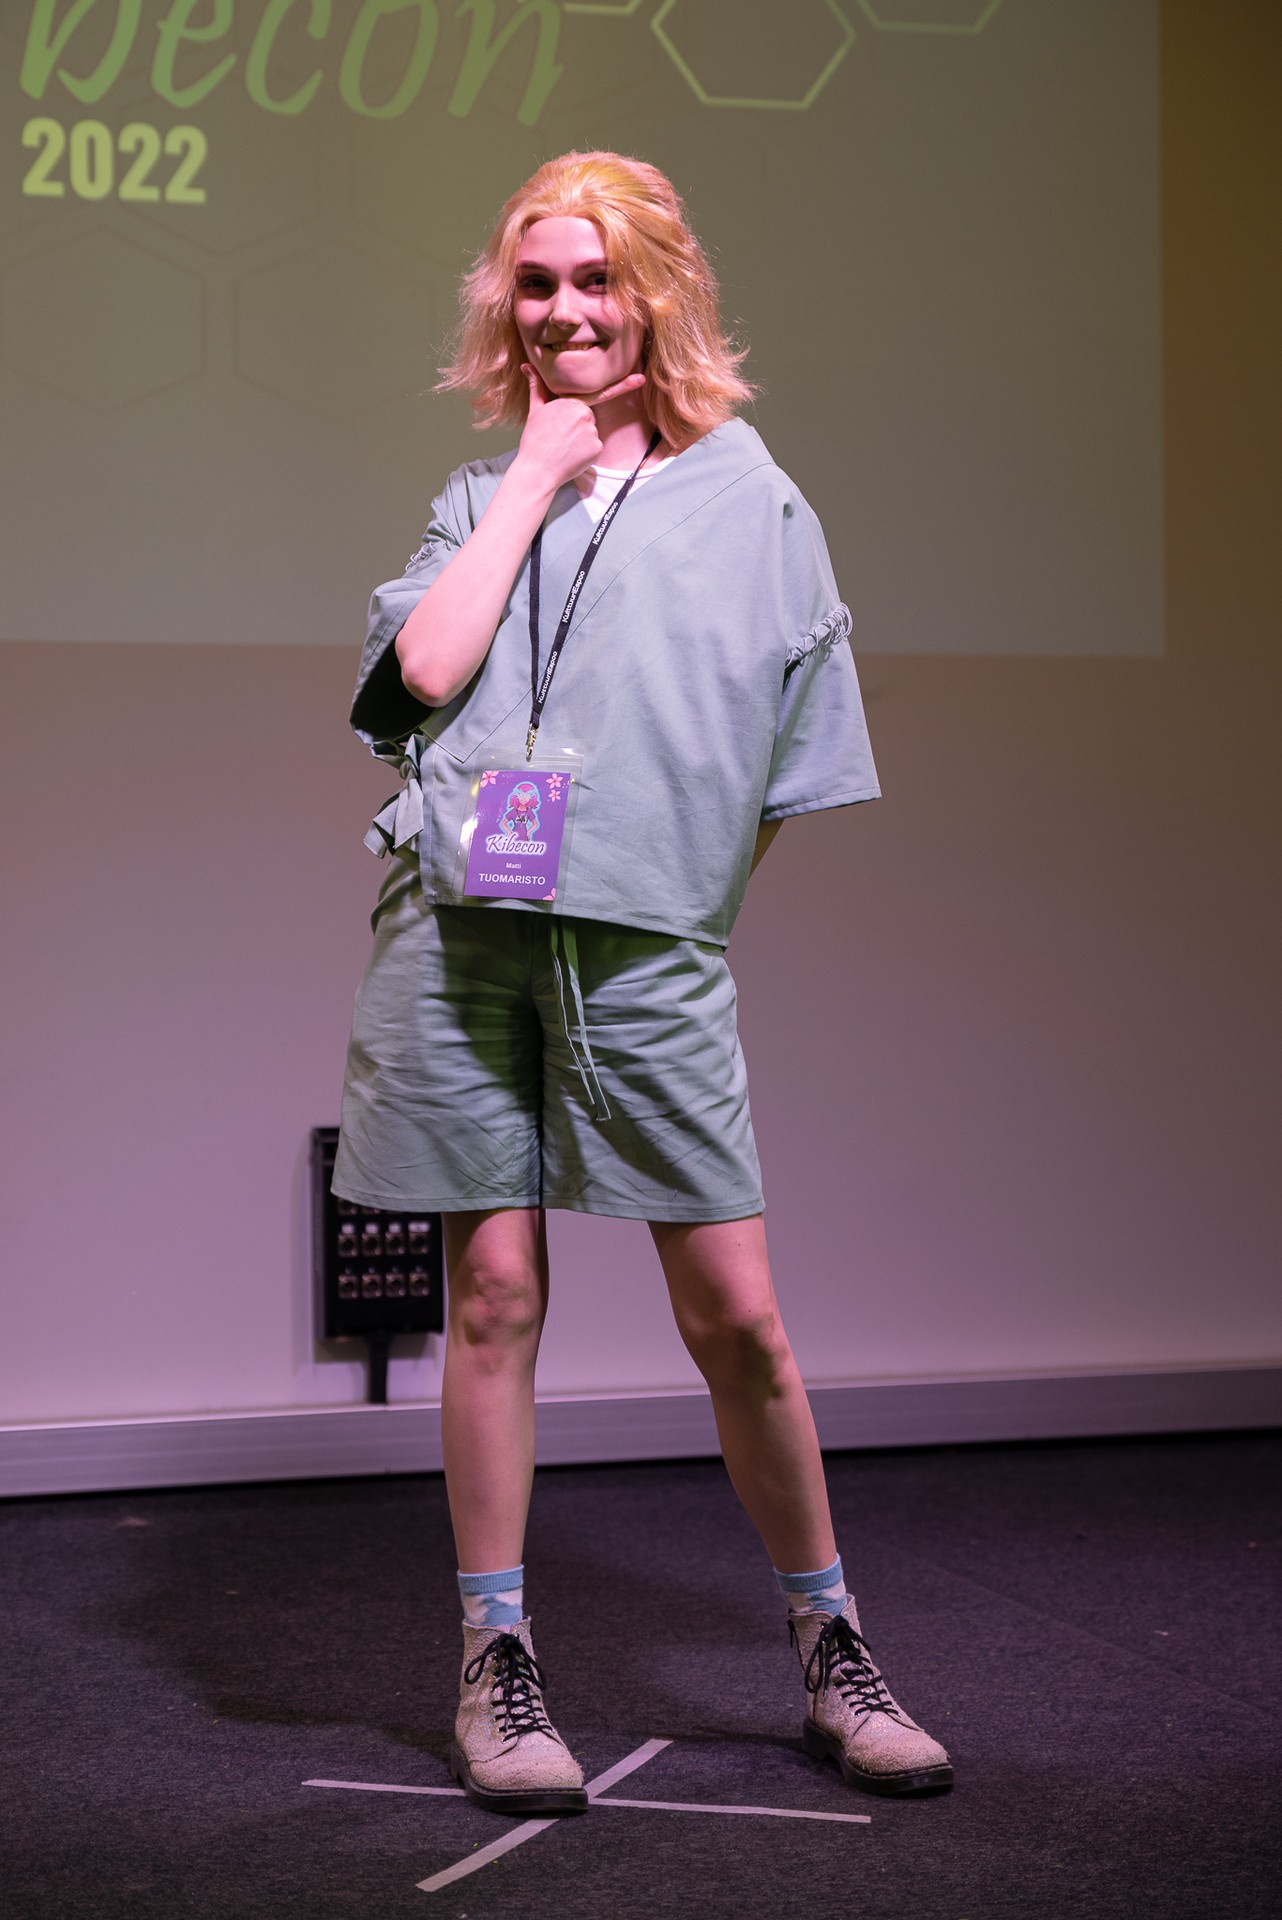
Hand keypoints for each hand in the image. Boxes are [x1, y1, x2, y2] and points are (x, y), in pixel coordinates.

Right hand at [514, 362, 647, 492]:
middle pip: (589, 416)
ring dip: (582, 439)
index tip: (641, 380)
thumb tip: (527, 366)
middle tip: (560, 436)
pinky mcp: (596, 448)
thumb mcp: (535, 410)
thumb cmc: (535, 440)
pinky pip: (595, 447)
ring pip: (593, 432)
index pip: (599, 392)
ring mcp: (592, 432)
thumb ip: (537, 386)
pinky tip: (572, 455)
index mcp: (572, 402)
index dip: (623, 386)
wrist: (537, 469)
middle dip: (578, 425)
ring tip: (564, 446)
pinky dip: (586, 453)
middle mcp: (585, 414)